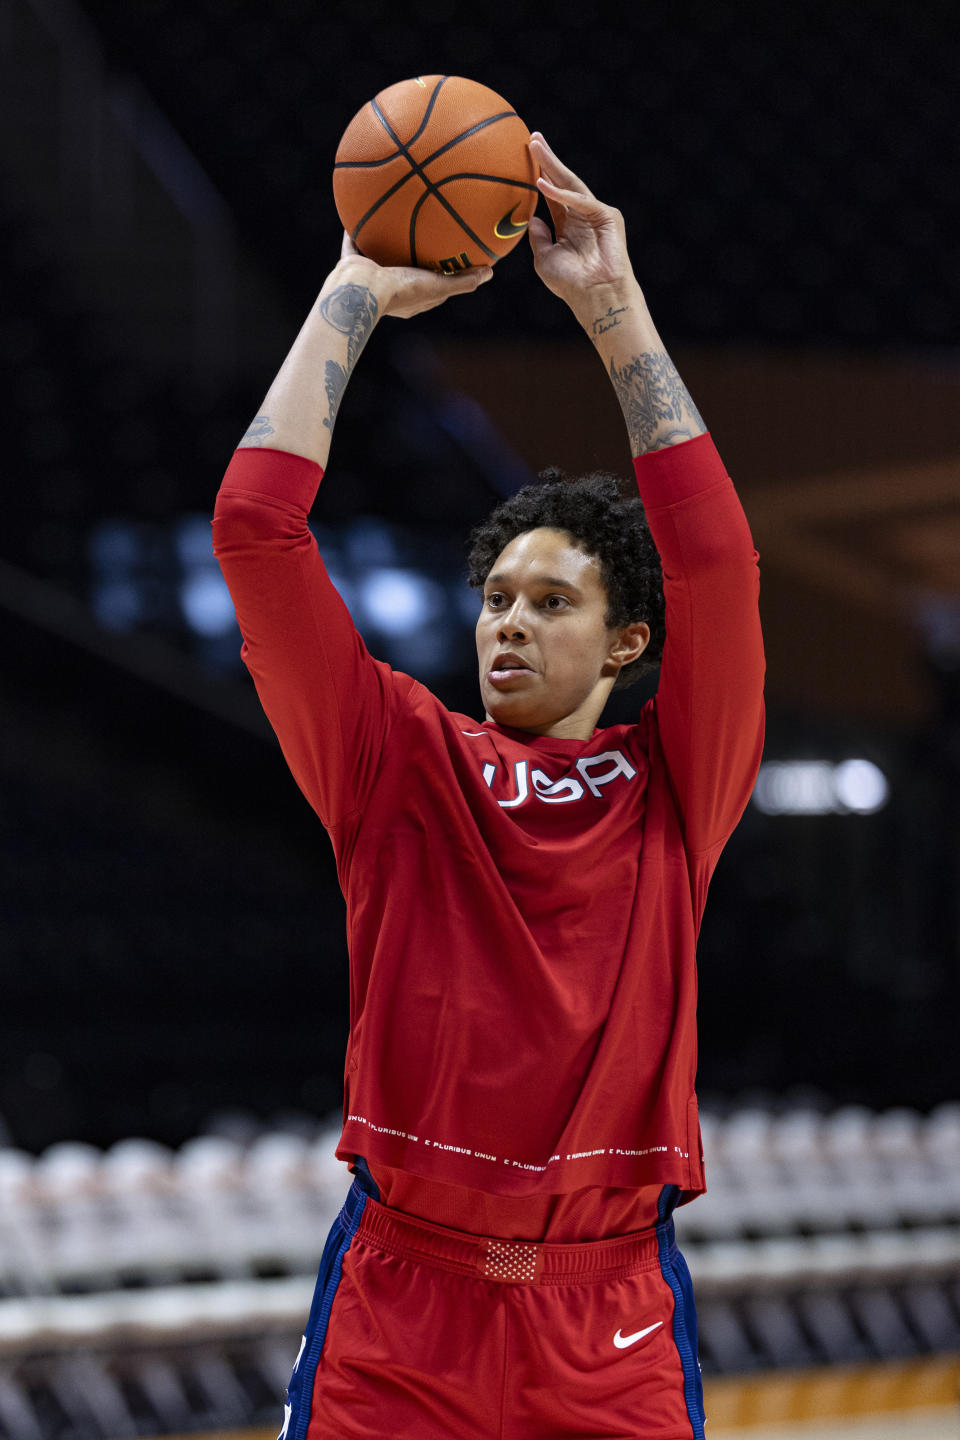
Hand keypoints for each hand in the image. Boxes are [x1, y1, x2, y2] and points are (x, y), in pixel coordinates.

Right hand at [335, 232, 492, 318]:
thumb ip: (463, 281)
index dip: (443, 276)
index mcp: (410, 300)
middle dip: (414, 256)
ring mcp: (371, 278)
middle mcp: (390, 289)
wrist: (363, 290)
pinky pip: (353, 244)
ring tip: (393, 221)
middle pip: (405, 270)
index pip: (432, 288)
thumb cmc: (403, 291)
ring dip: (385, 242)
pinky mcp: (352, 265)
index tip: (453, 261)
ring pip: (379, 256)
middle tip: (425, 238)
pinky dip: (356, 231)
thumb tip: (489, 273)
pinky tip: (361, 211)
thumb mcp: (439, 286)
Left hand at [527, 135, 636, 313]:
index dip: (539, 174)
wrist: (596, 297)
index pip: (551, 193)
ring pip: (571, 184)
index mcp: (568, 224)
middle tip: (531, 137)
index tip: (524, 157)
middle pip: (562, 181)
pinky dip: (562, 194)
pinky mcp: (607, 216)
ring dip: (553, 164)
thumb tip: (530, 218)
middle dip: (547, 159)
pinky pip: (581, 201)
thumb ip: (538, 238)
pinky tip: (542, 184)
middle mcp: (581, 215)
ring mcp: (596, 214)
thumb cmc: (571, 284)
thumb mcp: (545, 259)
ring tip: (536, 145)